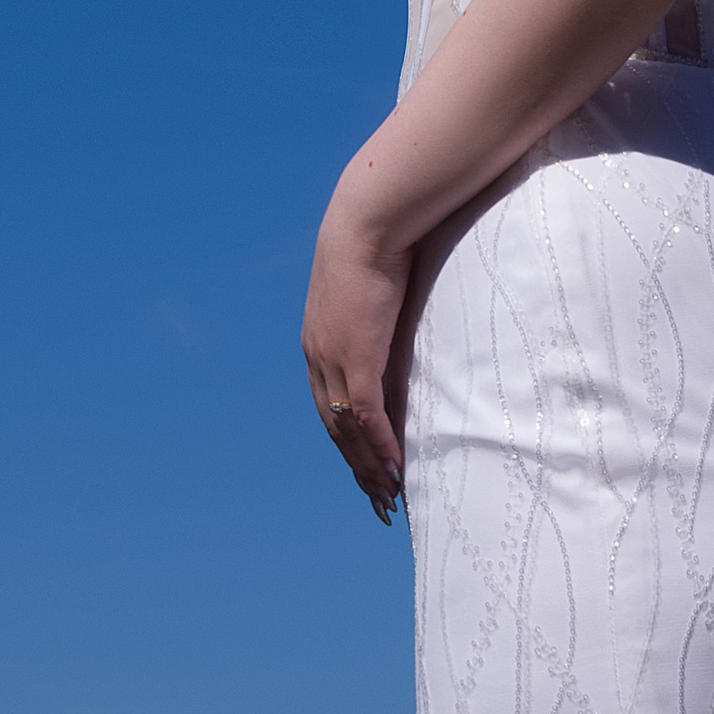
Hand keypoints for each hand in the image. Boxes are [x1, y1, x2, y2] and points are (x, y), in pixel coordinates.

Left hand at [302, 175, 411, 523]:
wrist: (369, 218)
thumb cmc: (375, 238)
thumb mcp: (369, 282)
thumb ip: (375, 309)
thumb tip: (393, 312)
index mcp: (317, 339)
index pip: (325, 403)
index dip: (343, 437)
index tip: (360, 463)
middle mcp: (318, 356)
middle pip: (333, 427)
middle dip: (354, 464)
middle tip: (376, 494)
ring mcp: (335, 360)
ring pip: (347, 429)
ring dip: (368, 464)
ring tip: (387, 492)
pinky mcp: (358, 358)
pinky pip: (367, 416)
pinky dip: (381, 445)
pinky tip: (396, 466)